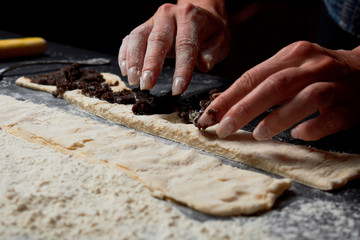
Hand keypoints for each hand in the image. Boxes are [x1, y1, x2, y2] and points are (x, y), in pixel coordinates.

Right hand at [118, 1, 229, 94]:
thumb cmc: (210, 32)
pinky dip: (125, 55)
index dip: (181, 69)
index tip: (177, 89)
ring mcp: (153, 20)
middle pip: (157, 40)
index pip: (185, 45)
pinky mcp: (143, 27)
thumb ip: (213, 52)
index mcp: (190, 17)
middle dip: (151, 64)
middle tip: (146, 85)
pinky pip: (129, 39)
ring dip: (134, 61)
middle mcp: (168, 15)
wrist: (199, 13)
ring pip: (138, 38)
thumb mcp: (221, 40)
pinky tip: (125, 71)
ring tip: (134, 81)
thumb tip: (204, 64)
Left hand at [197, 41, 359, 140]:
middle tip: (225, 128)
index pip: (253, 76)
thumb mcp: (290, 69)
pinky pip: (333, 118)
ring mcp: (335, 85)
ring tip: (257, 134)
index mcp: (292, 55)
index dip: (229, 97)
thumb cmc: (317, 73)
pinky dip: (314, 127)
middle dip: (246, 108)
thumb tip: (226, 106)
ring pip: (306, 98)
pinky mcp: (352, 107)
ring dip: (278, 117)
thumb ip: (262, 84)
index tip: (209, 115)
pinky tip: (298, 135)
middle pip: (275, 85)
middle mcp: (313, 66)